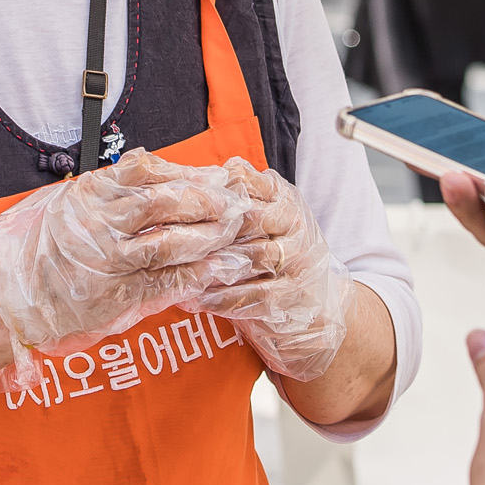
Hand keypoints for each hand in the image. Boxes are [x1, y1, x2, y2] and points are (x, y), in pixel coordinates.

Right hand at [0, 149, 249, 380]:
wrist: (17, 296)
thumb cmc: (51, 245)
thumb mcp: (73, 202)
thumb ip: (113, 185)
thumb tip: (155, 164)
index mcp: (90, 193)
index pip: (146, 171)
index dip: (187, 173)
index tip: (218, 175)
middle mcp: (98, 223)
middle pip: (163, 203)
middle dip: (206, 201)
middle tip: (237, 202)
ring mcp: (106, 261)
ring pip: (169, 243)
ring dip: (209, 238)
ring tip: (236, 233)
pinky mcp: (115, 296)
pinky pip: (164, 283)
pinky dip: (195, 276)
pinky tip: (219, 270)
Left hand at [190, 158, 352, 380]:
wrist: (320, 308)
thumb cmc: (276, 258)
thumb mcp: (262, 220)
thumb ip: (231, 201)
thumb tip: (175, 175)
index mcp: (283, 196)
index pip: (242, 181)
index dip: (203, 191)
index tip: (168, 200)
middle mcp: (293, 222)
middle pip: (245, 217)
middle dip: (203, 229)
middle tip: (164, 237)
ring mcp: (297, 259)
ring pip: (249, 256)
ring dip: (209, 266)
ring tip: (174, 271)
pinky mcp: (293, 296)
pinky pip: (255, 295)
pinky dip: (223, 299)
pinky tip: (196, 300)